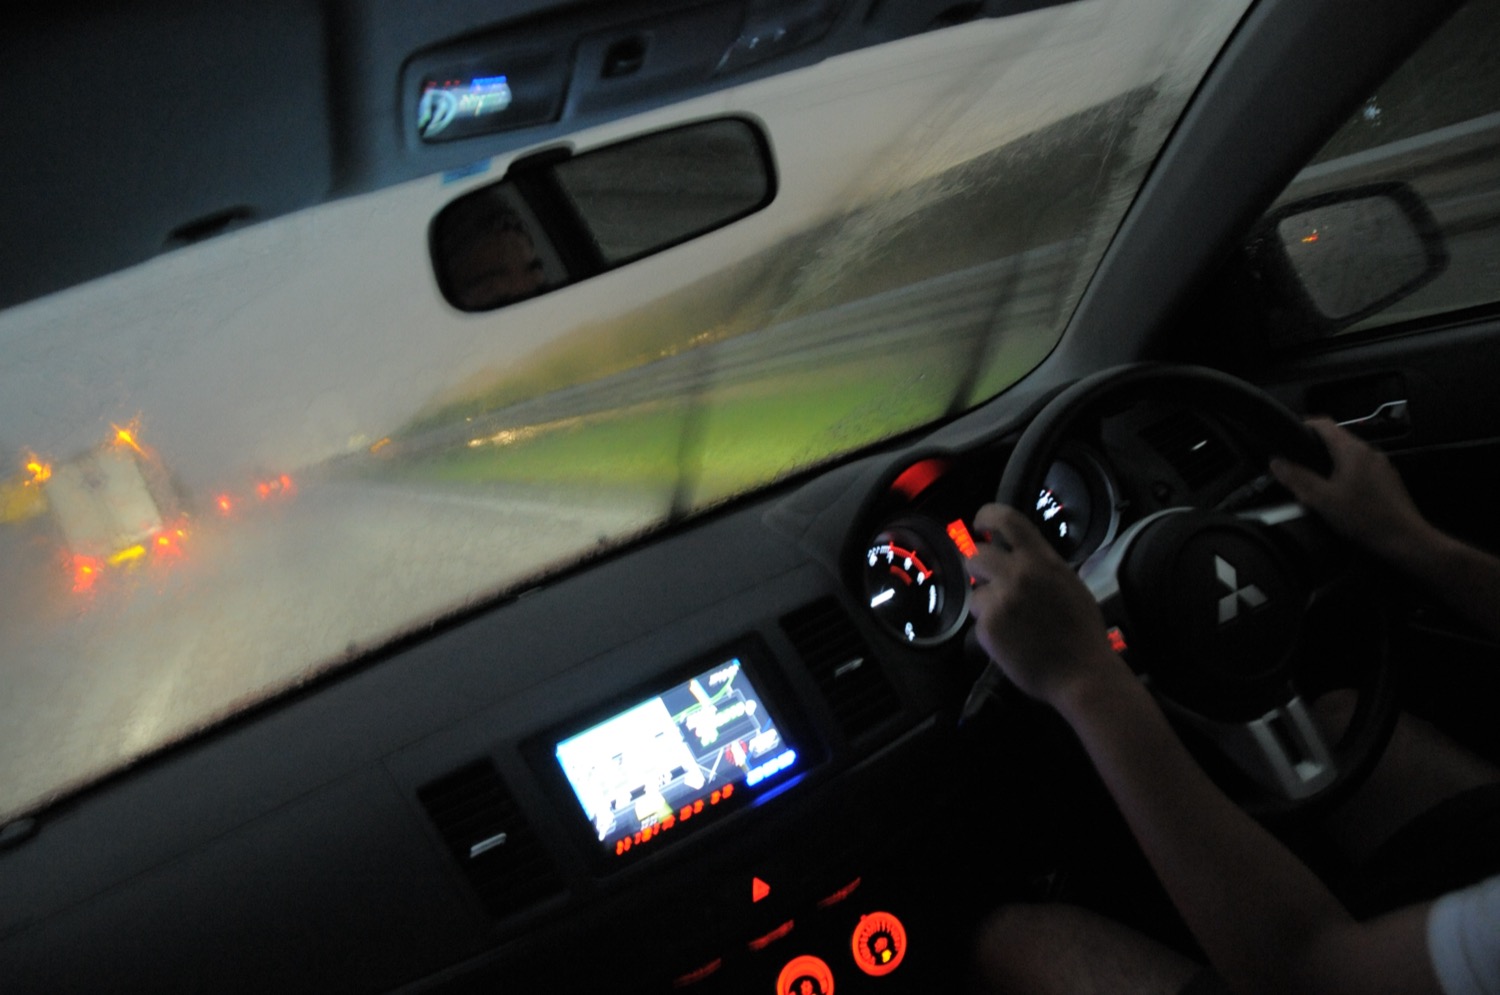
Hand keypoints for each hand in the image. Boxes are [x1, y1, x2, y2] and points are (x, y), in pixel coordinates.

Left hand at [967, 503, 1123, 706]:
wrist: (1082, 674)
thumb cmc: (1082, 634)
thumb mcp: (1069, 585)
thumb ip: (1043, 568)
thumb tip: (1021, 558)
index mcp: (1042, 561)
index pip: (1007, 520)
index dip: (988, 516)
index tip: (981, 523)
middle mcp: (1018, 574)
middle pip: (976, 556)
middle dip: (980, 570)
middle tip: (991, 585)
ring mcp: (1001, 600)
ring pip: (975, 592)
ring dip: (986, 604)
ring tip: (1011, 622)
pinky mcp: (988, 626)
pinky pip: (979, 621)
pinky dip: (991, 631)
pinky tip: (1012, 641)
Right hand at [1269, 418, 1430, 562]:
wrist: (1405, 539)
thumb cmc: (1363, 517)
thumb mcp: (1322, 500)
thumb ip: (1298, 478)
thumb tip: (1276, 461)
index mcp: (1352, 450)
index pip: (1324, 424)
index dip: (1303, 426)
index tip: (1287, 437)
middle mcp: (1369, 451)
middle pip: (1337, 439)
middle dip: (1315, 448)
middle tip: (1296, 464)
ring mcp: (1382, 465)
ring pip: (1349, 455)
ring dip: (1331, 462)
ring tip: (1315, 482)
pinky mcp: (1388, 479)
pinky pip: (1361, 468)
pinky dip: (1346, 473)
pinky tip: (1340, 494)